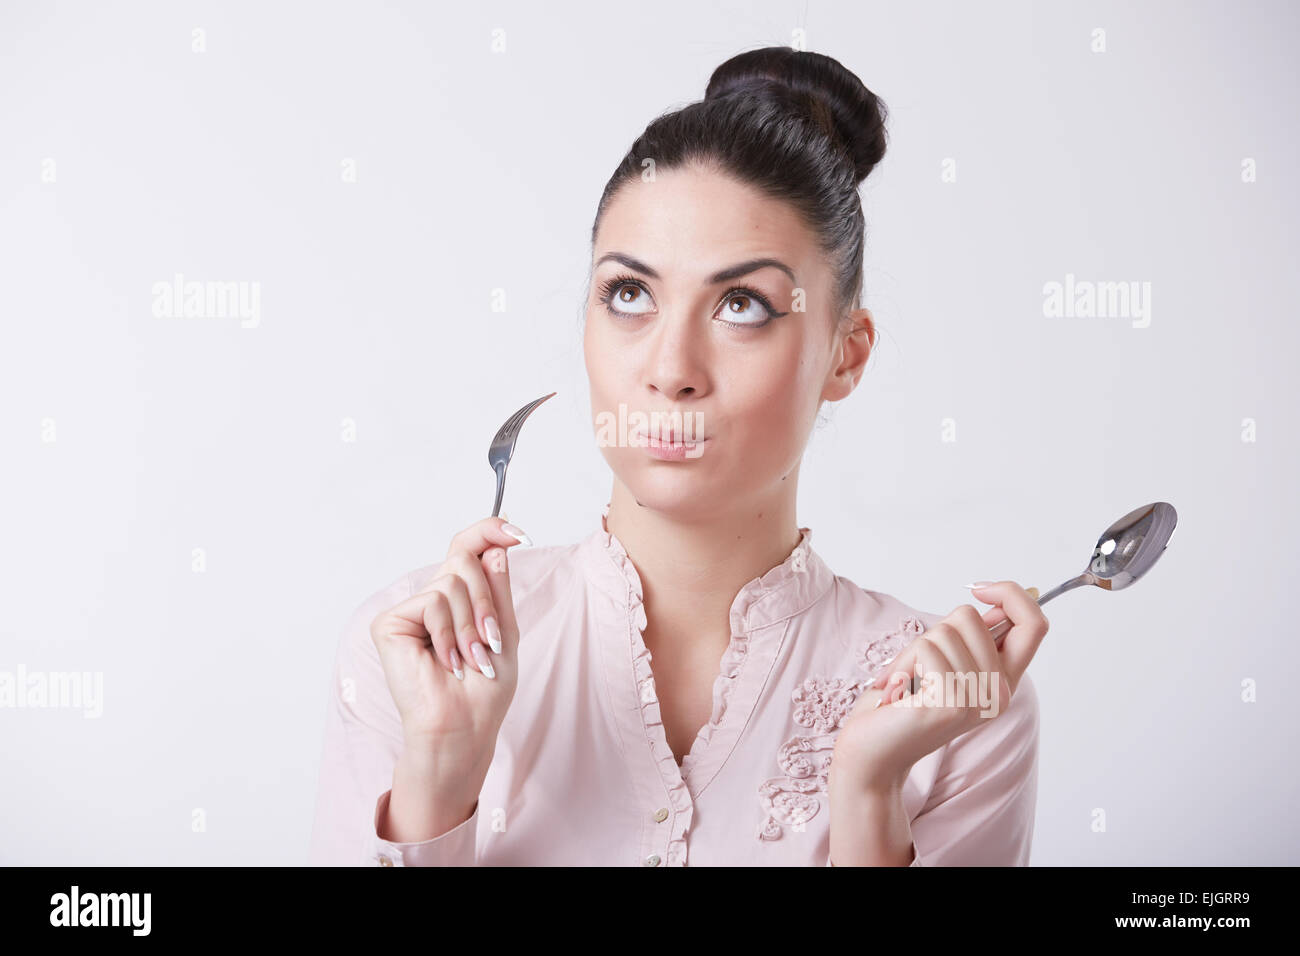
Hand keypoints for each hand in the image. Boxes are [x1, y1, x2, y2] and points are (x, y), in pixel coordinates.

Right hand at [369, 516, 526, 792]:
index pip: (469, 549)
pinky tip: (446, 662)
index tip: (520, 533)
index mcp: (459, 599)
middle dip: (487, 600)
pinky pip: (432, 600)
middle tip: (491, 640)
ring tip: (471, 658)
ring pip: (451, 581)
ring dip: (471, 623)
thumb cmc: (484, 689)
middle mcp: (432, 599)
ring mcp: (410, 610)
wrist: (463, 726)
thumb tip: (496, 546)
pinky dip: (448, 632)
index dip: (490, 531)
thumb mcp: (504, 629)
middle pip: (464, 560)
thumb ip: (498, 587)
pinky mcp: (390, 622)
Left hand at [830, 581, 1048, 792]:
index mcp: (1003, 681)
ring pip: (945, 631)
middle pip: (972, 617)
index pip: (1034, 624)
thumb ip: (968, 639)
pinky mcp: (952, 704)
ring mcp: (978, 700)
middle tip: (917, 668)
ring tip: (905, 684)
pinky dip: (902, 664)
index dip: (1013, 594)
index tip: (981, 589)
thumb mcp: (943, 664)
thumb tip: (990, 599)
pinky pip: (927, 649)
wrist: (872, 753)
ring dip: (912, 652)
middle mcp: (998, 693)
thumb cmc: (900, 704)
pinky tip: (898, 693)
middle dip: (934, 631)